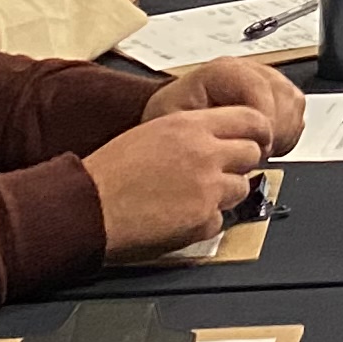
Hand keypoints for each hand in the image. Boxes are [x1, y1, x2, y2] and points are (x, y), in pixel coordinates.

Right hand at [86, 106, 277, 258]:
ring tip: (187, 197)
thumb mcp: (153, 132)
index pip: (251, 119)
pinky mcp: (202, 221)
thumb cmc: (109, 172)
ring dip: (221, 194)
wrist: (86, 206)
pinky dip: (204, 222)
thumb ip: (192, 132)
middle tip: (215, 173)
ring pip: (240, 189)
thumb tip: (220, 138)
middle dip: (238, 164)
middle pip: (252, 154)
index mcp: (191, 125)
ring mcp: (207, 188)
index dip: (256, 132)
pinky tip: (177, 217)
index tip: (256, 140)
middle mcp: (205, 153)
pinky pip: (220, 220)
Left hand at [145, 55, 306, 153]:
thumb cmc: (172, 120)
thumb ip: (208, 127)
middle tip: (257, 153)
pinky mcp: (276, 93)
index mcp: (223, 71)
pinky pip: (297, 110)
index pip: (259, 87)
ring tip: (261, 149)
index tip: (256, 146)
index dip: (262, 120)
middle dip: (274, 130)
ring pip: (294, 102)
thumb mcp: (176, 122)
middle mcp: (248, 70)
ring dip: (283, 132)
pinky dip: (287, 132)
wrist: (172, 121)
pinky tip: (268, 144)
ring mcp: (265, 80)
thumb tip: (236, 138)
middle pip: (282, 95)